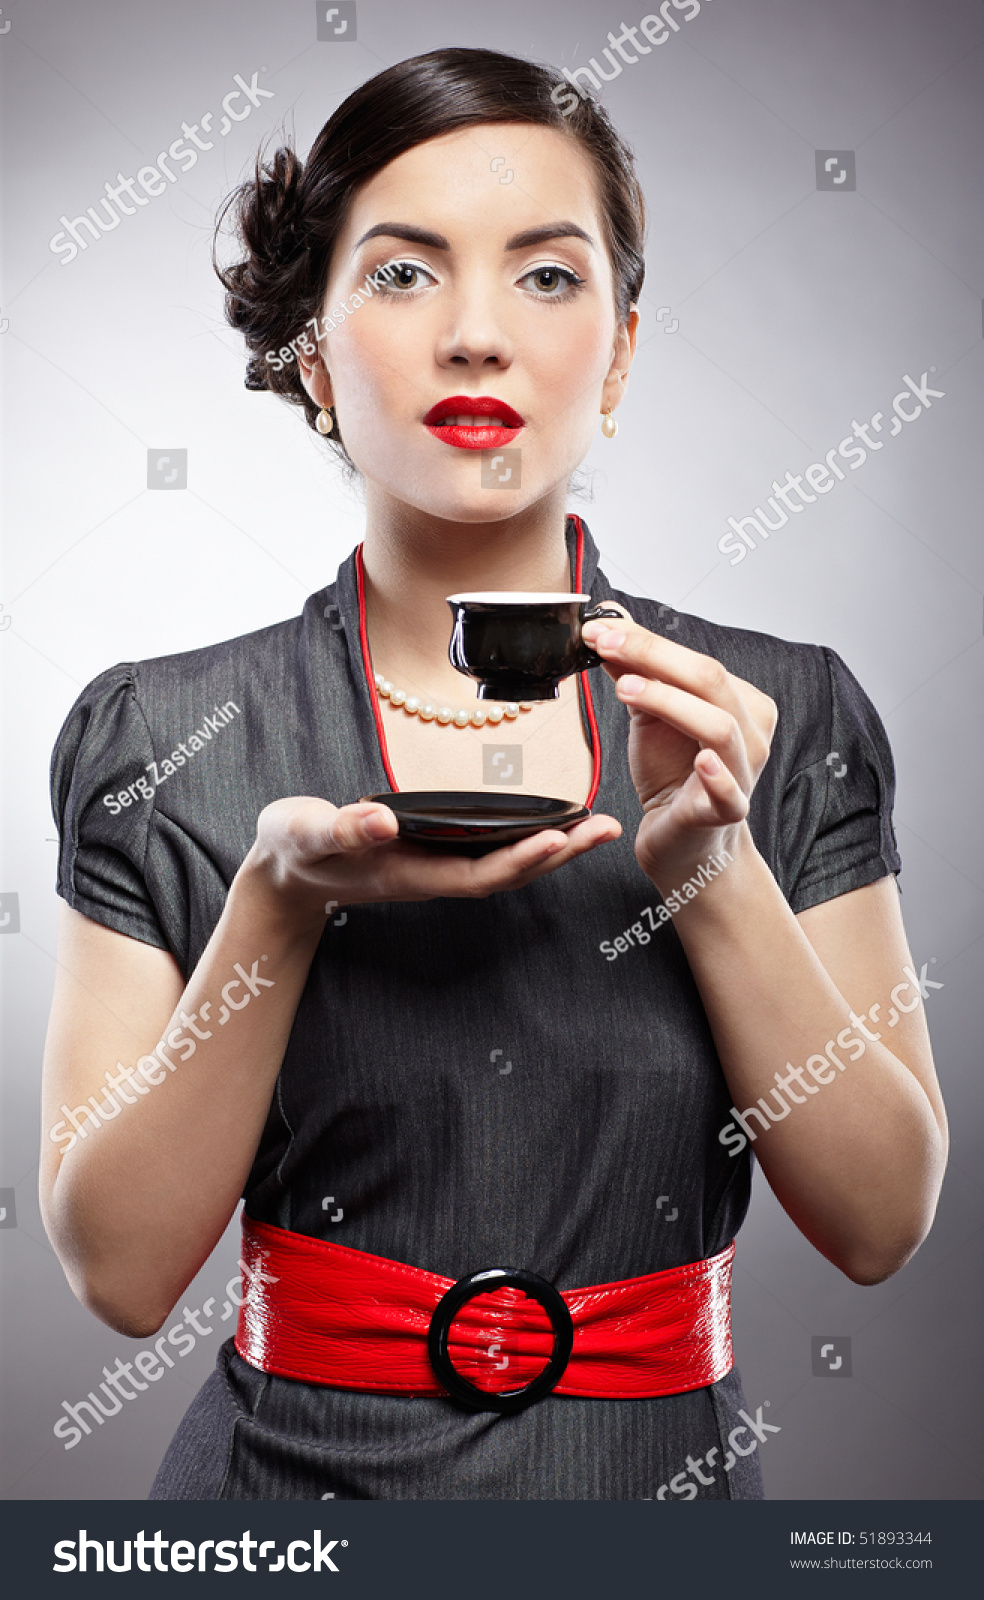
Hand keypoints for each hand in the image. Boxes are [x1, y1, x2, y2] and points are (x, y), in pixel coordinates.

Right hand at [240, 796, 621, 926]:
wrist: (286, 869)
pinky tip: (556, 821)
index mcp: (409, 873)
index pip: (479, 874)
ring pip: (507, 863)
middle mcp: (432, 874)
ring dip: (555, 847)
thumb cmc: (295, 851)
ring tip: (598, 825)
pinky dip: (529, 837)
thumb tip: (382, 823)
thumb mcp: (307, 834)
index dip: (521, 860)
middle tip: (606, 828)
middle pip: (509, 873)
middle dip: (559, 853)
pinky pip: (494, 849)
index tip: (561, 838)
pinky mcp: (436, 851)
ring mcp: (436, 865)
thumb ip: (342, 828)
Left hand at [581, 617, 776, 889]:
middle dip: (655, 657)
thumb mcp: (650, 718)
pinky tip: (702, 761)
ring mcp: (742, 773)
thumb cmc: (672, 775)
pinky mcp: (727, 813)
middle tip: (606, 646)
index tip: (599, 630)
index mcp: (739, 703)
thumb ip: (637, 675)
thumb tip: (610, 629)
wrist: (683, 841)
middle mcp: (749, 733)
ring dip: (672, 703)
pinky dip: (717, 776)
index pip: (696, 661)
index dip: (647, 642)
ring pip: (720, 728)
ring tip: (627, 690)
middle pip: (711, 681)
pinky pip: (730, 794)